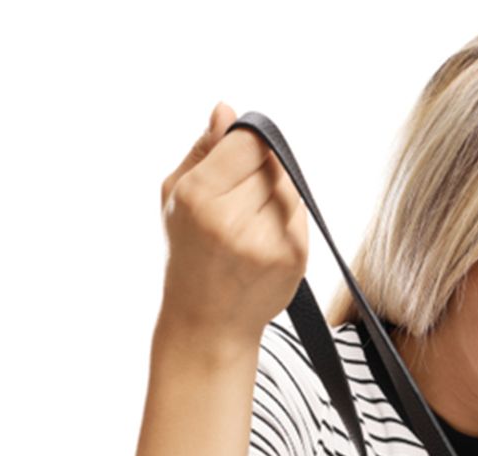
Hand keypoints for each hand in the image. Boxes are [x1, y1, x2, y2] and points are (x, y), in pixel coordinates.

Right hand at [156, 102, 309, 343]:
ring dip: (274, 196)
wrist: (207, 323)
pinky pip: (301, 213)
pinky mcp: (294, 256)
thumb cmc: (188, 253)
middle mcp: (233, 218)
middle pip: (271, 160)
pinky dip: (286, 220)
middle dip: (257, 173)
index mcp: (199, 197)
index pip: (247, 139)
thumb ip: (203, 150)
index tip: (230, 167)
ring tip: (247, 226)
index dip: (242, 147)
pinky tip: (262, 243)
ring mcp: (267, 239)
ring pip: (290, 185)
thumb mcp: (176, 197)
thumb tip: (226, 109)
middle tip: (234, 206)